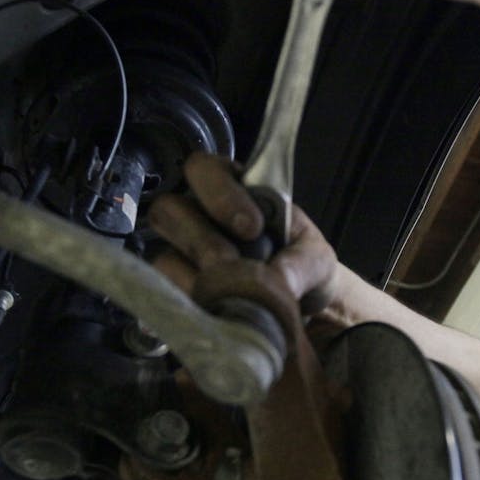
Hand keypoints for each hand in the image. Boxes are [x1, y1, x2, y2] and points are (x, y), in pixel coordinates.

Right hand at [147, 153, 340, 314]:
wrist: (299, 309)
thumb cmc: (302, 267)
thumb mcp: (317, 259)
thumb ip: (302, 263)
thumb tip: (274, 278)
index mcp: (233, 191)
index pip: (203, 170)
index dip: (219, 193)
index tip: (252, 227)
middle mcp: (198, 217)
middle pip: (167, 210)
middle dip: (201, 238)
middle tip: (233, 262)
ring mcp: (182, 256)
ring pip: (162, 256)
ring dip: (196, 276)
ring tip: (230, 292)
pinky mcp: (177, 290)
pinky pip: (168, 294)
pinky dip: (192, 302)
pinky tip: (216, 309)